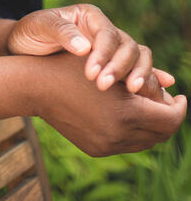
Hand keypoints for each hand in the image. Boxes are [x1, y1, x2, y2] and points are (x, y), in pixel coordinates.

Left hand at [7, 4, 174, 101]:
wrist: (23, 49)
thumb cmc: (30, 33)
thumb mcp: (39, 26)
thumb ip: (61, 33)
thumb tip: (85, 48)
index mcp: (90, 17)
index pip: (108, 35)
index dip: (104, 55)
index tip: (92, 75)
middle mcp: (105, 31)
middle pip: (128, 46)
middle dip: (121, 67)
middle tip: (105, 85)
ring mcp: (112, 49)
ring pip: (137, 57)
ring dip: (138, 74)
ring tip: (132, 92)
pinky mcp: (112, 67)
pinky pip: (135, 70)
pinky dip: (150, 77)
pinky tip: (161, 89)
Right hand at [33, 52, 186, 155]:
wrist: (37, 85)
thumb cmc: (75, 65)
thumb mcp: (112, 65)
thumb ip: (143, 78)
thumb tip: (170, 86)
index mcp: (126, 112)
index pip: (170, 119)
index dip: (179, 107)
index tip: (179, 95)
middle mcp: (119, 134)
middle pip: (161, 133)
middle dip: (167, 116)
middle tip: (165, 100)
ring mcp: (106, 145)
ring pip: (145, 141)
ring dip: (151, 125)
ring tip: (147, 105)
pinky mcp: (96, 149)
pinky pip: (126, 145)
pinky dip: (133, 131)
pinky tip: (127, 113)